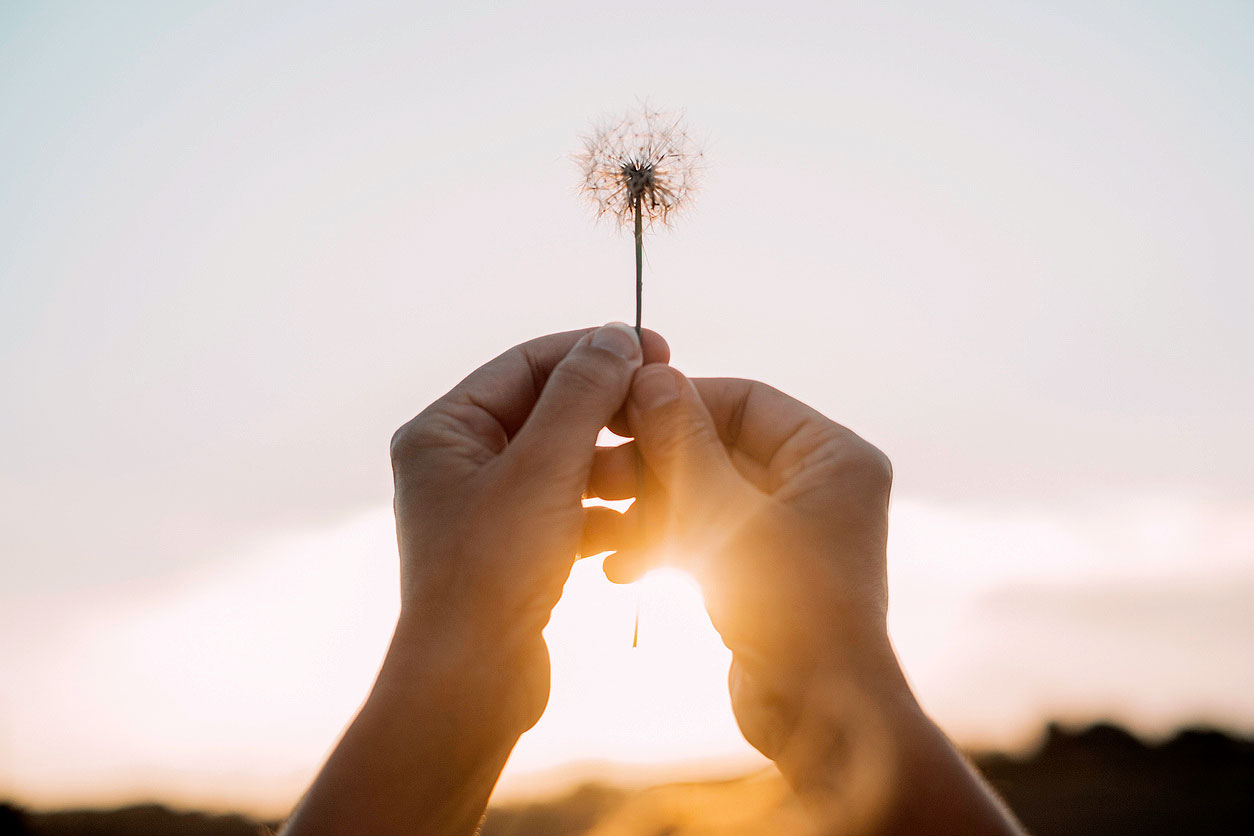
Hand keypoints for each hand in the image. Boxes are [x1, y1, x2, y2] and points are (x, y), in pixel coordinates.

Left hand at [387, 324, 668, 735]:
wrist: (472, 683)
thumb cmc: (492, 571)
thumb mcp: (543, 468)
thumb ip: (582, 396)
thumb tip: (615, 337)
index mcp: (444, 431)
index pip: (528, 363)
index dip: (596, 352)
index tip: (658, 350)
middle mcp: (458, 463)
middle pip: (551, 412)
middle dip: (614, 413)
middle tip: (671, 406)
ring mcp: (488, 509)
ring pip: (568, 464)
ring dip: (619, 466)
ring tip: (666, 470)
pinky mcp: (515, 550)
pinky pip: (570, 511)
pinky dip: (608, 512)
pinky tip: (646, 522)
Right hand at [593, 366, 1020, 835]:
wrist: (818, 715)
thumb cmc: (789, 609)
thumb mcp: (724, 515)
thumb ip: (684, 444)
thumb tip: (651, 376)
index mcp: (832, 456)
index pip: (746, 401)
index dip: (678, 402)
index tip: (617, 411)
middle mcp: (818, 485)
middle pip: (719, 447)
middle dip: (653, 464)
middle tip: (594, 472)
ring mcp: (791, 528)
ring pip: (704, 494)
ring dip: (648, 509)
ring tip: (594, 526)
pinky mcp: (765, 569)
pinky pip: (707, 535)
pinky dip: (665, 544)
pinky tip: (618, 568)